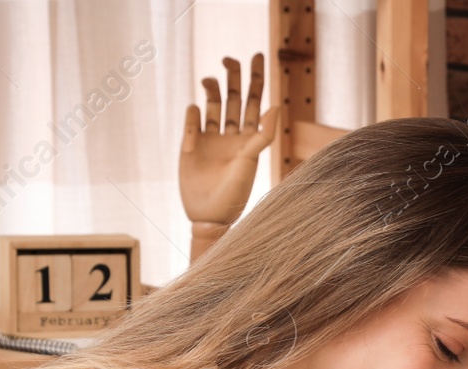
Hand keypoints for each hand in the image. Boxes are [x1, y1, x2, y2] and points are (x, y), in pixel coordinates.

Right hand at [180, 53, 279, 226]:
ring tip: (209, 80)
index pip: (255, 101)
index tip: (257, 54)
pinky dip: (193, 113)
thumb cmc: (235, 192)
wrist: (209, 214)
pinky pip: (192, 121)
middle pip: (233, 98)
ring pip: (212, 105)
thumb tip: (276, 104)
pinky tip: (195, 112)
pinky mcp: (191, 145)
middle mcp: (232, 135)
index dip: (256, 78)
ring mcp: (211, 139)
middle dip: (233, 77)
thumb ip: (263, 133)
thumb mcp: (252, 160)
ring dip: (211, 89)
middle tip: (230, 59)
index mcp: (249, 137)